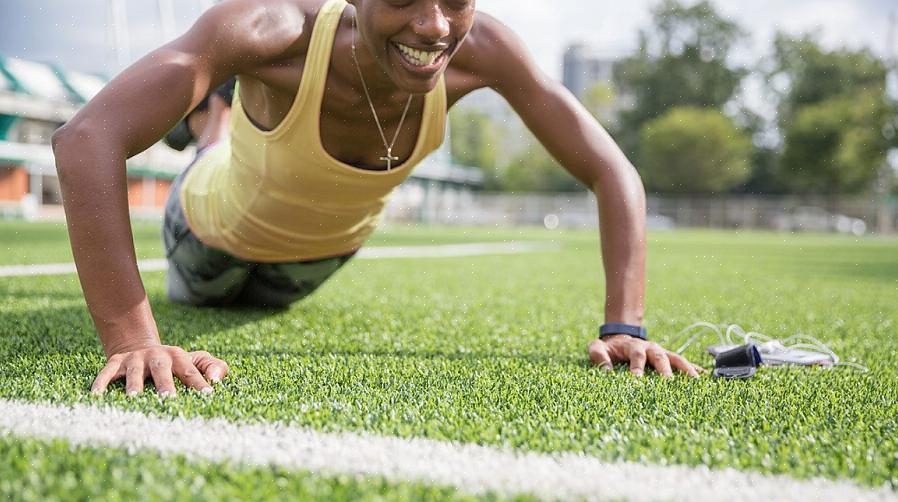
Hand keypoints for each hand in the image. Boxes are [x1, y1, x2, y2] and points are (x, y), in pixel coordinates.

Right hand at [91, 345, 228, 395]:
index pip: (190, 371)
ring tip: (133, 399)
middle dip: (165, 383)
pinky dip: (101, 382)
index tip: (208, 395)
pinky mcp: (115, 362)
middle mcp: (156, 356)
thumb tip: (215, 381)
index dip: (199, 382)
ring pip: (134, 372)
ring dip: (134, 385)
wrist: (140, 347)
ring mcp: (134, 359)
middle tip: (169, 399)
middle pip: (161, 369)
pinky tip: (96, 396)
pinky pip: (107, 373)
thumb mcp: (195, 360)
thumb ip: (212, 366)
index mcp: (178, 356)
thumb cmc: (174, 363)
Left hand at [587, 335, 704, 377]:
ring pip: (677, 359)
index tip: (637, 380)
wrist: (620, 339)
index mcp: (634, 346)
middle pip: (660, 357)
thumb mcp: (597, 347)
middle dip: (665, 370)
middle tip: (670, 384)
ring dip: (686, 369)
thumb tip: (605, 371)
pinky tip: (706, 378)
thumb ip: (598, 356)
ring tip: (696, 382)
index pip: (636, 356)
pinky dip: (695, 369)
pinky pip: (684, 364)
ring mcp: (662, 353)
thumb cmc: (609, 348)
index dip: (637, 367)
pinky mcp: (669, 360)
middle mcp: (651, 348)